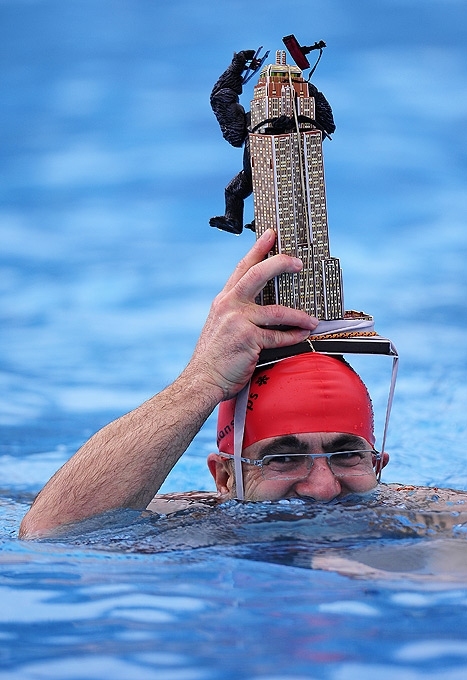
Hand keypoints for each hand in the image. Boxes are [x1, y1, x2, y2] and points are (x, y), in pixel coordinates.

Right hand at [188, 229, 317, 399]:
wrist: (202, 379)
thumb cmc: (215, 356)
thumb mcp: (221, 325)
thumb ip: (237, 312)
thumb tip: (263, 307)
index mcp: (224, 300)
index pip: (242, 267)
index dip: (258, 249)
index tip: (271, 234)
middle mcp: (229, 305)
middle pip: (259, 274)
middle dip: (281, 263)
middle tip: (298, 262)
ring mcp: (238, 321)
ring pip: (277, 311)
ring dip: (299, 315)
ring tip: (312, 320)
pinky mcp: (248, 339)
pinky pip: (278, 336)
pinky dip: (293, 336)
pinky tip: (303, 336)